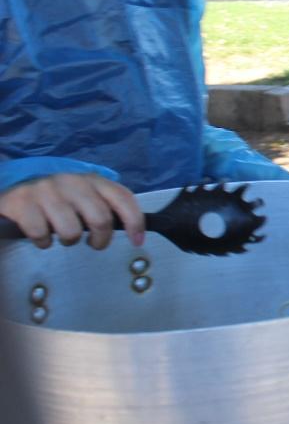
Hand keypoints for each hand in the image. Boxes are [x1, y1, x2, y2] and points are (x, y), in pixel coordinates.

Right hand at [0, 173, 143, 248]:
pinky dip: (44, 242)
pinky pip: (42, 235)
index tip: (137, 241)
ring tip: (63, 234)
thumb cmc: (58, 196)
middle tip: (94, 243)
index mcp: (92, 180)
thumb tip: (132, 228)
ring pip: (71, 231)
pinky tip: (42, 235)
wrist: (15, 186)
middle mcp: (72, 182)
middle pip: (100, 219)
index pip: (123, 197)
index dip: (135, 221)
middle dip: (101, 239)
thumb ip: (105, 204)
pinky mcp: (23, 202)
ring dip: (69, 240)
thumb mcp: (85, 194)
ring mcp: (47, 191)